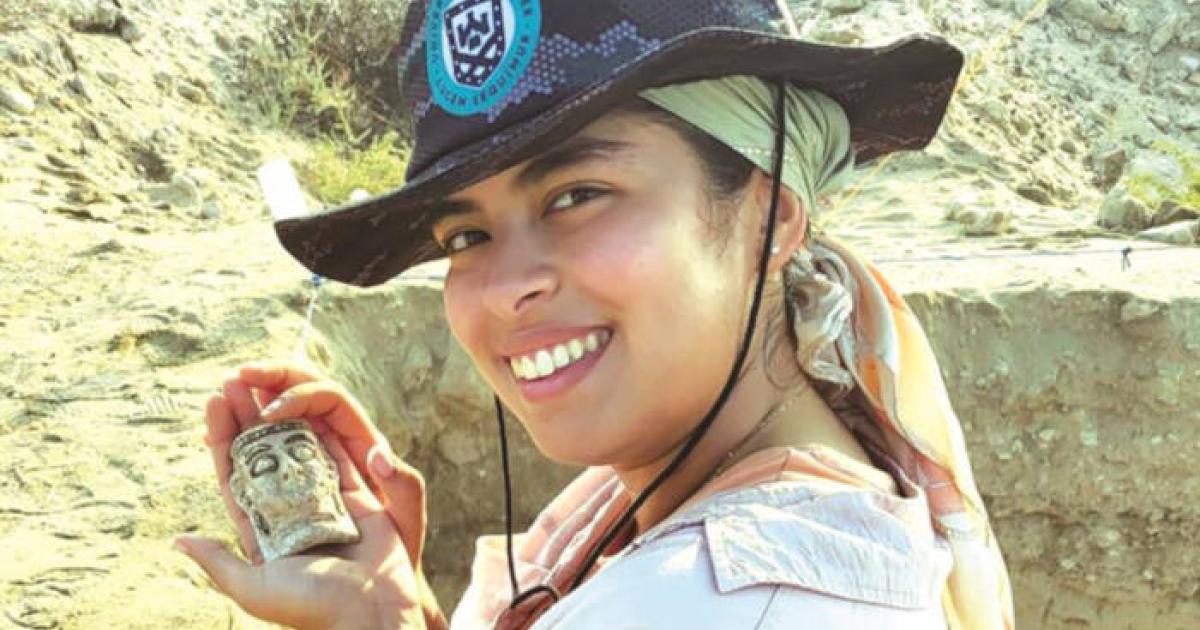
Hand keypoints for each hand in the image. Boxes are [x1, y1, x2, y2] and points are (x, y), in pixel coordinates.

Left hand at [174, 360, 444, 629]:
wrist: (370, 614)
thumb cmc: (312, 607)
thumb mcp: (254, 589)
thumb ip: (218, 563)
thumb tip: (179, 541)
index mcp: (264, 531)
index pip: (236, 474)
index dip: (223, 439)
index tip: (212, 404)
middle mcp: (291, 511)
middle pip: (263, 452)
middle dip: (246, 416)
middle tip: (233, 381)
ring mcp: (323, 500)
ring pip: (296, 445)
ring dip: (277, 412)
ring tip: (258, 381)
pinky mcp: (354, 494)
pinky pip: (333, 453)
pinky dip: (317, 426)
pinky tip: (298, 400)